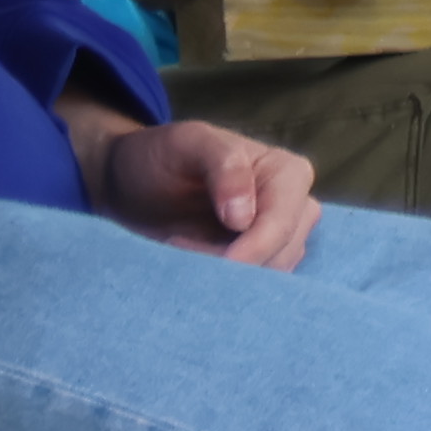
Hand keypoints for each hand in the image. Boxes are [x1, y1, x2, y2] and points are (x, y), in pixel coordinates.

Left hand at [87, 114, 317, 268]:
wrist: (135, 182)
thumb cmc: (162, 155)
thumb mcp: (188, 143)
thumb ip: (223, 165)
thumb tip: (244, 218)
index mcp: (288, 172)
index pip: (281, 224)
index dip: (251, 248)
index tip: (207, 258)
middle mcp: (295, 207)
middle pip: (281, 255)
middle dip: (230, 262)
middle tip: (178, 245)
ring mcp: (280, 238)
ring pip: (271, 277)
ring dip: (225, 275)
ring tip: (182, 248)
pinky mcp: (260, 263)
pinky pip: (256, 287)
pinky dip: (223, 284)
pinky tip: (194, 264)